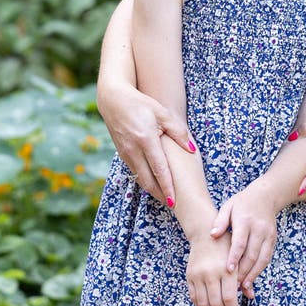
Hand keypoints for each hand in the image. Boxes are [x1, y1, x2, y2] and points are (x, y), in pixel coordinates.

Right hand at [97, 83, 193, 206]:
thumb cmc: (142, 104)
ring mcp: (125, 153)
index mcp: (146, 139)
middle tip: (173, 205)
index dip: (167, 187)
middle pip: (148, 180)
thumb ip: (179, 132)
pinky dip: (145, 180)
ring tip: (166, 198)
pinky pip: (135, 172)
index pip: (159, 169)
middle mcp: (134, 149)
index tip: (174, 201)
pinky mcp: (121, 154)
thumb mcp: (163, 113)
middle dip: (160, 195)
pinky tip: (155, 185)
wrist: (113, 100)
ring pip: (140, 178)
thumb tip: (191, 150)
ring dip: (153, 190)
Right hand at [186, 233, 241, 305]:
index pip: (229, 298)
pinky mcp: (189, 276)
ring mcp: (198, 275)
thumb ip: (244, 278)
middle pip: (216, 303)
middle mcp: (210, 273)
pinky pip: (194, 298)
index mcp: (226, 269)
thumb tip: (251, 296)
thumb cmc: (227, 246)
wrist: (205, 233)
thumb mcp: (238, 259)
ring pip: (204, 303)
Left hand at [210, 180, 277, 298]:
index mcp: (245, 221)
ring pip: (261, 259)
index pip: (240, 242)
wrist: (265, 196)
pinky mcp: (273, 240)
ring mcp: (268, 235)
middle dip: (243, 272)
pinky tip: (251, 279)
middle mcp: (259, 229)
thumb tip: (212, 235)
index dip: (234, 257)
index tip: (228, 270)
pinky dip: (259, 270)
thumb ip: (220, 221)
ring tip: (244, 287)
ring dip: (253, 274)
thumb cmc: (241, 203)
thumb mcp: (227, 207)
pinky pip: (266, 258)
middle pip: (251, 255)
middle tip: (233, 286)